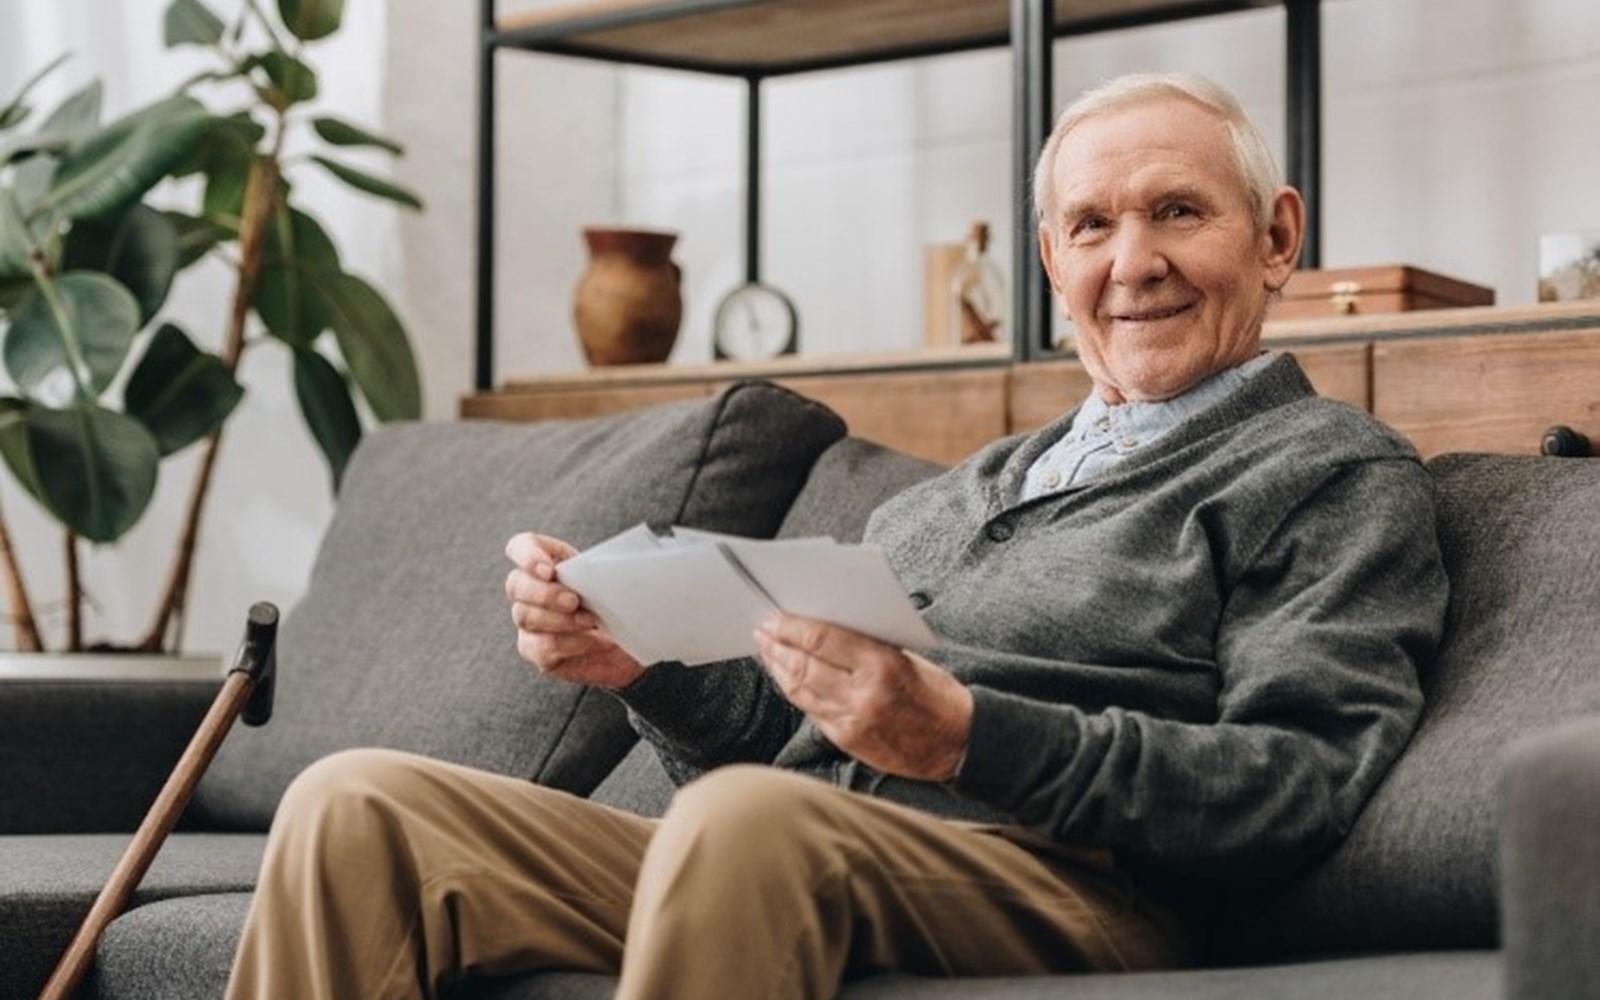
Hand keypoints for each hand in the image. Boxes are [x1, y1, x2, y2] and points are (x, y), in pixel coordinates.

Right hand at [504, 532, 644, 688]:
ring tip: (590, 621)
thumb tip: (600, 571)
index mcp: (547, 562)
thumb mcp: (613, 582)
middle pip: (515, 584)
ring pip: (525, 616)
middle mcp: (529, 590)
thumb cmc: (615, 605)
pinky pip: (539, 647)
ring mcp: (529, 621)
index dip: (527, 555)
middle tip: (573, 601)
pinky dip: (568, 643)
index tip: (549, 571)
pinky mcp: (535, 650)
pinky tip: (591, 641)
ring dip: (560, 620)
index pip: (519, 547)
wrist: (627, 643)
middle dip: (544, 593)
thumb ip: (600, 571)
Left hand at [755, 613, 971, 782]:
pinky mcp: (846, 740)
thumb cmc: (936, 693)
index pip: (823, 639)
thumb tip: (822, 625)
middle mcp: (863, 695)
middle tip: (761, 628)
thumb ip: (866, 644)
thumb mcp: (908, 657)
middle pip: (804, 664)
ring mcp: (852, 721)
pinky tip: (785, 676)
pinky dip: (793, 690)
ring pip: (800, 689)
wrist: (957, 743)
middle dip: (777, 644)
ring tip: (766, 648)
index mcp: (882, 665)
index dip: (792, 626)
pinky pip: (810, 710)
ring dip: (777, 666)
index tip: (774, 616)